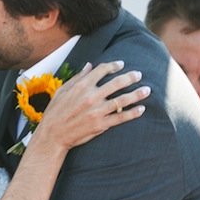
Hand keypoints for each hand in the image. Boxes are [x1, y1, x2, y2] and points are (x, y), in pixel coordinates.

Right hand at [34, 61, 150, 150]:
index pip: (102, 70)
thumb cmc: (55, 112)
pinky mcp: (101, 125)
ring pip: (122, 100)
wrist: (53, 135)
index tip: (121, 65)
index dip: (114, 65)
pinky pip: (121, 118)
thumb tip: (89, 65)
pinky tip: (141, 109)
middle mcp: (91, 96)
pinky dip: (133, 113)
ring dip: (137, 94)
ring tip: (147, 90)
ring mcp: (97, 111)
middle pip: (117, 83)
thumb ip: (77, 77)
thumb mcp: (62, 90)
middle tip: (139, 75)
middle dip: (130, 77)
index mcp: (81, 85)